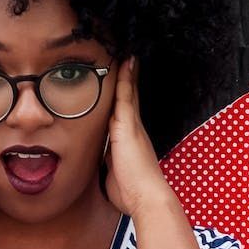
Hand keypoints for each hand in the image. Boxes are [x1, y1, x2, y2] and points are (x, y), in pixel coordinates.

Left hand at [103, 56, 175, 216]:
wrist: (146, 198)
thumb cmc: (131, 192)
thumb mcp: (114, 174)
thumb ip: (108, 165)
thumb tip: (102, 166)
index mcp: (130, 139)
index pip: (125, 111)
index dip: (125, 93)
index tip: (124, 78)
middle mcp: (134, 128)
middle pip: (129, 96)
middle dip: (128, 77)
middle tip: (129, 56)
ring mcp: (132, 125)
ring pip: (127, 92)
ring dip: (127, 72)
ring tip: (127, 51)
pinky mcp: (127, 126)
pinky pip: (125, 95)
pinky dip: (125, 78)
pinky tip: (127, 61)